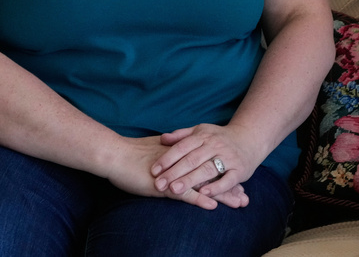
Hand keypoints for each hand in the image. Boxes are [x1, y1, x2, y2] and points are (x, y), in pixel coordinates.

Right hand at [104, 135, 246, 209]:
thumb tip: (180, 159)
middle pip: (211, 175)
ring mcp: (174, 174)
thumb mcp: (157, 152)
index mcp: (182, 156)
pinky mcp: (164, 184)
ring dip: (222, 195)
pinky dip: (199, 199)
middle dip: (229, 187)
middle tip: (245, 196)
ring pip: (203, 185)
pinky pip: (185, 193)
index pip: (208, 165)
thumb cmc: (131, 155)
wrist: (114, 155)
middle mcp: (182, 163)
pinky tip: (212, 206)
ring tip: (238, 202)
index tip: (239, 183)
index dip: (223, 175)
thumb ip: (172, 155)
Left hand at [151, 123, 260, 206]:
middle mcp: (216, 145)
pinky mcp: (239, 170)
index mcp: (204, 135)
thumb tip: (162, 138)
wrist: (250, 139)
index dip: (167, 158)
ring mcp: (228, 157)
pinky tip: (203, 193)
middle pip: (192, 159)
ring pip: (207, 169)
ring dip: (190, 180)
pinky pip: (227, 180)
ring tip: (174, 190)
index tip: (153, 170)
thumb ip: (182, 135)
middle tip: (159, 184)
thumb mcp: (202, 131)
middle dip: (174, 172)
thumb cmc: (220, 138)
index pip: (182, 147)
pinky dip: (216, 186)